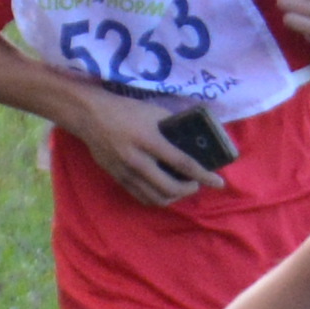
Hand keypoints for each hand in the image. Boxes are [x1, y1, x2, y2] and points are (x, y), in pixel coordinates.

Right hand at [71, 93, 216, 207]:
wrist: (90, 116)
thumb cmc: (125, 110)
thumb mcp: (153, 112)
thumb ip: (172, 127)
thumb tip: (193, 140)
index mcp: (149, 140)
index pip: (183, 163)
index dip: (203, 175)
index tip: (219, 183)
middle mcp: (137, 160)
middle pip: (170, 188)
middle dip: (189, 190)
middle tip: (196, 183)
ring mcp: (126, 172)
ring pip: (155, 198)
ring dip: (174, 197)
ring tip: (182, 188)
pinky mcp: (118, 178)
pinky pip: (141, 197)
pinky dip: (157, 198)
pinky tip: (164, 191)